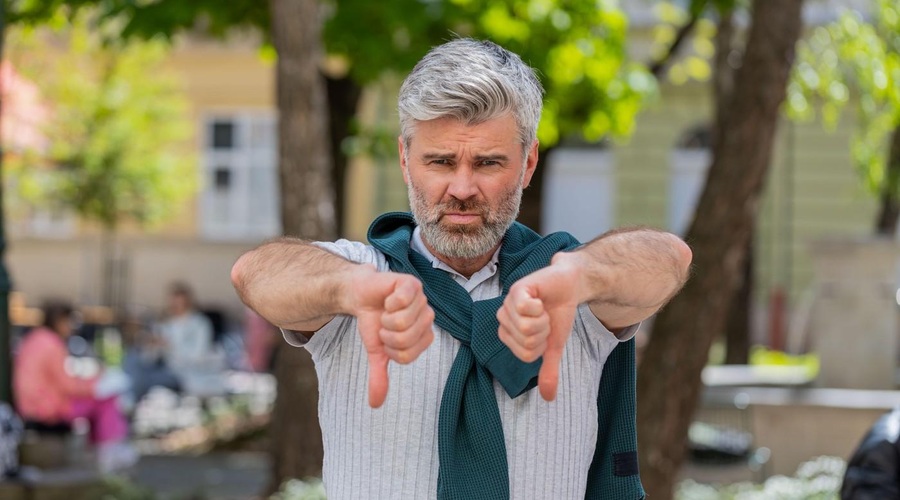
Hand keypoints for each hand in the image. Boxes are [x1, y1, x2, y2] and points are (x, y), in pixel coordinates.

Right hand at [347, 265, 434, 407]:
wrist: (361, 296)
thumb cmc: (373, 321)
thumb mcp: (376, 352)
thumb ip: (379, 375)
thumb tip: (375, 405)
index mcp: (423, 337)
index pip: (406, 356)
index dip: (388, 349)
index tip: (385, 338)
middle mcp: (427, 318)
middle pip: (405, 339)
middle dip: (386, 333)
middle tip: (384, 323)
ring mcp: (422, 300)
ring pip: (403, 321)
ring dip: (385, 317)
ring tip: (385, 310)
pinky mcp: (412, 284)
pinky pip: (402, 300)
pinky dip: (388, 301)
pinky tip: (388, 298)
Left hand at [496, 256, 579, 400]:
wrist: (569, 287)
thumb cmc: (558, 314)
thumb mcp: (554, 347)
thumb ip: (548, 370)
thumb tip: (549, 398)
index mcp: (509, 334)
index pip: (526, 355)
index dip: (543, 345)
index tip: (546, 331)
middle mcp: (504, 319)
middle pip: (526, 341)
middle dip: (544, 331)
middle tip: (545, 317)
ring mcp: (508, 304)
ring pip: (526, 327)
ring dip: (543, 318)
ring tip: (543, 308)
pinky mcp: (517, 289)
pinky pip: (527, 308)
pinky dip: (540, 306)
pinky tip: (539, 298)